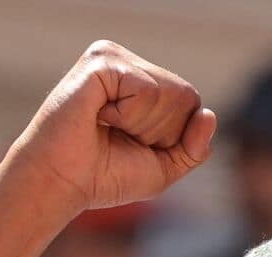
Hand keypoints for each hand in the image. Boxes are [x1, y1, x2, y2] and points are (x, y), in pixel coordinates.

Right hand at [14, 40, 216, 208]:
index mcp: (143, 82)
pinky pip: (147, 90)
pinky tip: (99, 117)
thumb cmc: (104, 176)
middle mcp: (128, 63)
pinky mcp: (102, 61)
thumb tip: (210, 114)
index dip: (171, 137)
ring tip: (106, 126)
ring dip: (142, 125)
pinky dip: (128, 116)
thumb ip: (194, 147)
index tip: (132, 145)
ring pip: (169, 92)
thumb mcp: (163, 168)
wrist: (61, 183)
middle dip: (158, 131)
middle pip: (185, 95)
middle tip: (117, 137)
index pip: (191, 102)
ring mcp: (114, 57)